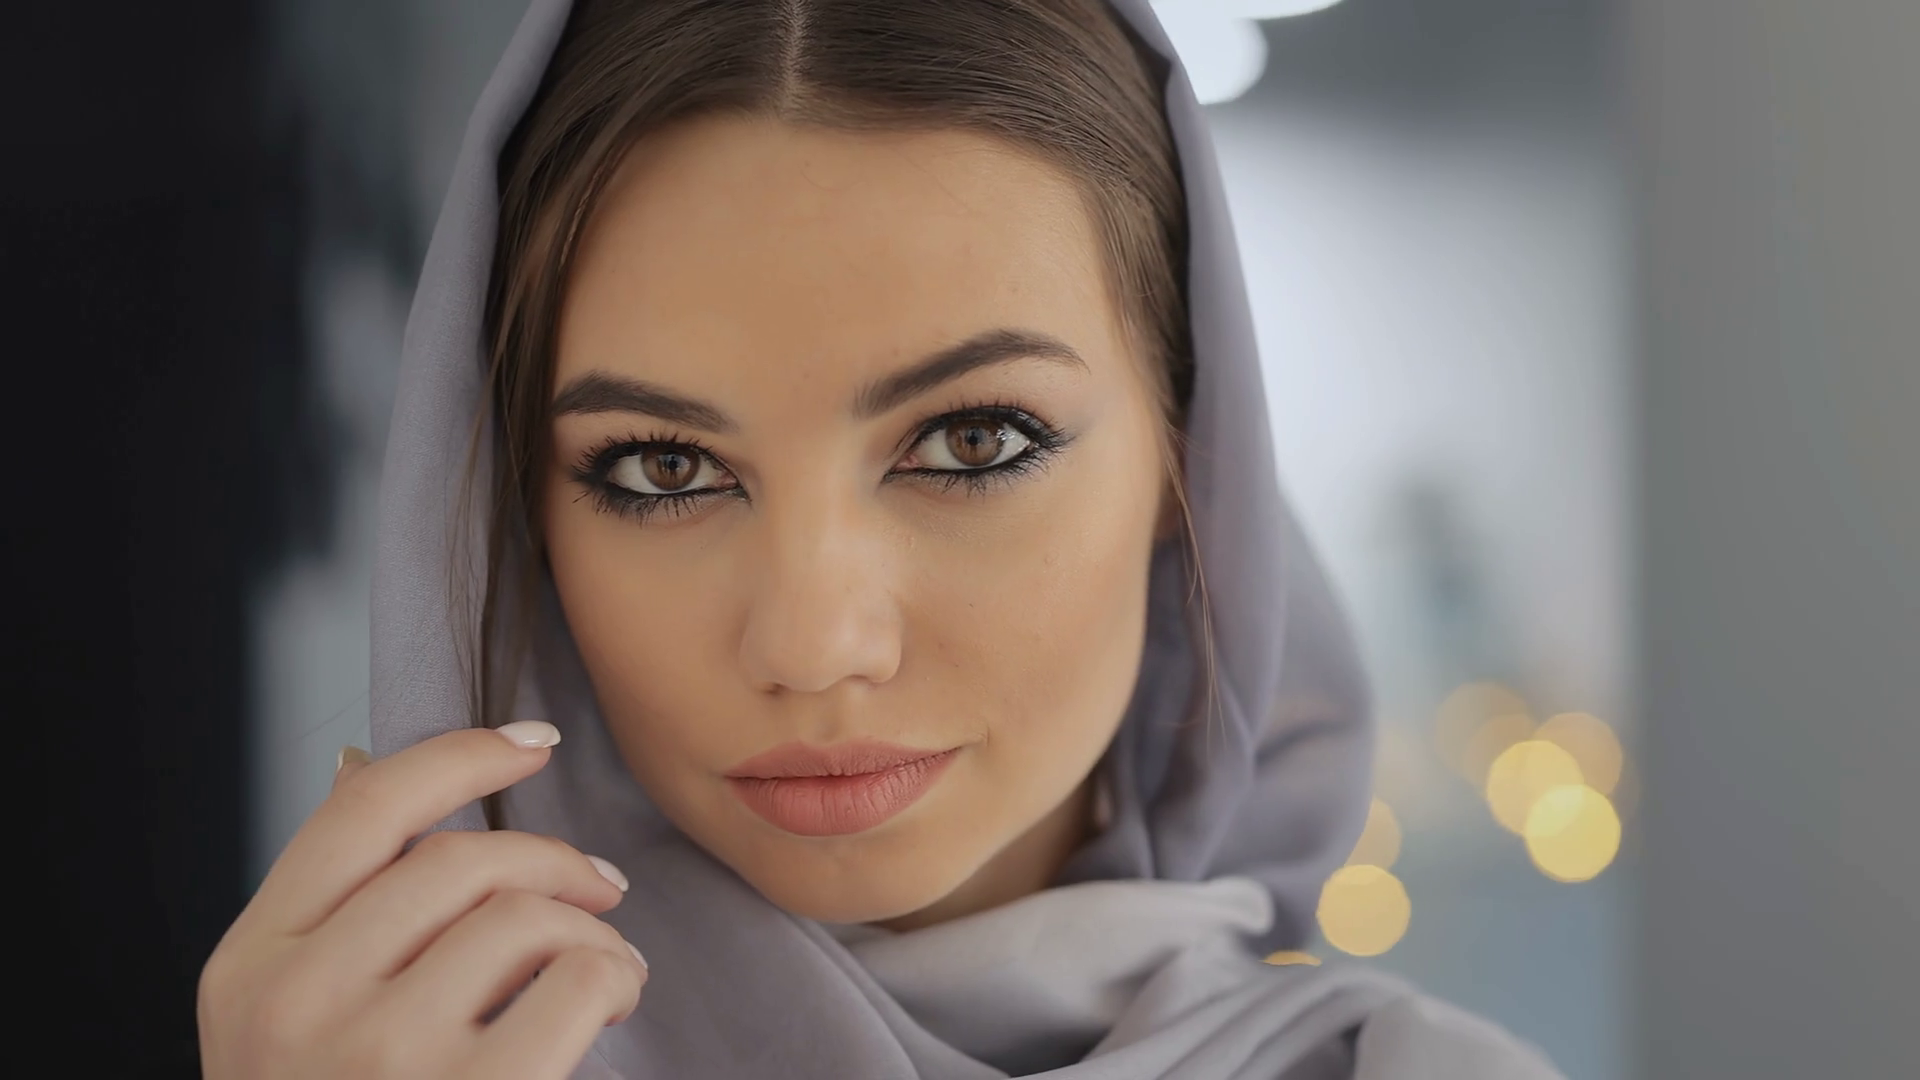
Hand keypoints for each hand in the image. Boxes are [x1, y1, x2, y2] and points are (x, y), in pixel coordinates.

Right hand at [197, 723, 647, 1078]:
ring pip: (526, 913)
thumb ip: (330, 910)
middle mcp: (300, 1002)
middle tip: (598, 887)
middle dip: (552, 860)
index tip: (532, 742)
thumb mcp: (283, 1019)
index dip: (460, 754)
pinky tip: (611, 1005)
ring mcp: (381, 1053)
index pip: (362, 809)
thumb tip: (366, 763)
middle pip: (461, 858)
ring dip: (591, 929)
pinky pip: (577, 979)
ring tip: (600, 968)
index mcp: (248, 967)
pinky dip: (615, 977)